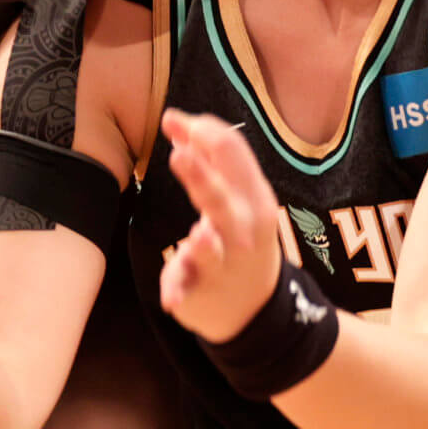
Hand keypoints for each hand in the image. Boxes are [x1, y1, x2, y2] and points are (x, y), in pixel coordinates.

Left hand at [156, 109, 284, 342]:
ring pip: (211, 251)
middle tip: (180, 155)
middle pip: (223, 201)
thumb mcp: (237, 197)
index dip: (202, 132)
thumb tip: (176, 120)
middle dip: (203, 179)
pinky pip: (187, 290)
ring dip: (206, 244)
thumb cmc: (240, 236)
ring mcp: (222, 265)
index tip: (173, 119)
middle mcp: (242, 231)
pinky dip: (179, 293)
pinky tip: (171, 300)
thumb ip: (208, 160)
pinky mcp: (200, 292)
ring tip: (200, 237)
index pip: (232, 156)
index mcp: (253, 199)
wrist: (255, 309)